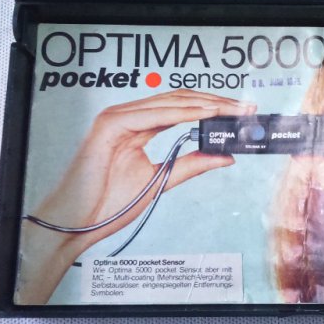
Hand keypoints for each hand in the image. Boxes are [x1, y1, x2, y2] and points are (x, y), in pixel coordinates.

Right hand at [16, 89, 255, 303]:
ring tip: (234, 110)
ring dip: (206, 104)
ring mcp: (117, 117)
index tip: (242, 114)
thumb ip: (192, 163)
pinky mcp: (109, 124)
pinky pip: (154, 114)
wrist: (77, 222)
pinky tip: (208, 114)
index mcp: (137, 126)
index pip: (181, 109)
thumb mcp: (162, 180)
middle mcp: (127, 117)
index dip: (213, 108)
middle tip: (246, 108)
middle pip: (180, 100)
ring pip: (170, 102)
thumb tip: (226, 155)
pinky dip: (184, 112)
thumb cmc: (109, 204)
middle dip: (216, 102)